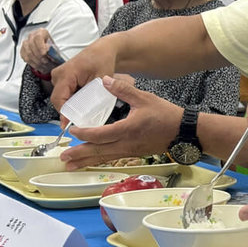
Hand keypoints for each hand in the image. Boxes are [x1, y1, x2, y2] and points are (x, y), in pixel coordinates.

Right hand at [20, 29, 58, 74]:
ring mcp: (26, 42)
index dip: (40, 46)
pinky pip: (25, 57)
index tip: (45, 53)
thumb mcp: (55, 46)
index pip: (38, 38)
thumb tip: (51, 54)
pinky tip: (39, 67)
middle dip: (39, 56)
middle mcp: (32, 36)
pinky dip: (33, 64)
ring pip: (28, 53)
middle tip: (46, 62)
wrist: (48, 49)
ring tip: (44, 66)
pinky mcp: (22, 50)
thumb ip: (53, 49)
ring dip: (37, 61)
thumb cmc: (52, 47)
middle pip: (32, 46)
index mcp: (41, 32)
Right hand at [51, 39, 116, 112]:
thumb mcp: (101, 80)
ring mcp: (58, 76)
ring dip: (72, 105)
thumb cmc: (102, 61)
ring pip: (61, 97)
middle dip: (69, 110)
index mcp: (66, 74)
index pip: (59, 99)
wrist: (102, 51)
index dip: (63, 113)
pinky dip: (73, 99)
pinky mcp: (62, 78)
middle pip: (59, 100)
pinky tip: (84, 100)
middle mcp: (58, 75)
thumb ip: (93, 96)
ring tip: (86, 108)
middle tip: (82, 119)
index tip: (68, 125)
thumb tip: (86, 114)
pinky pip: (64, 93)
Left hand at [60, 75, 182, 169]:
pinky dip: (99, 160)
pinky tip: (92, 162)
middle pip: (98, 151)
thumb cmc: (166, 115)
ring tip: (70, 165)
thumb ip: (123, 89)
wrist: (184, 131)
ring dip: (86, 161)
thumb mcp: (144, 98)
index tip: (72, 130)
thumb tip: (105, 81)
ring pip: (104, 157)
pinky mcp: (134, 153)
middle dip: (80, 154)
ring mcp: (130, 151)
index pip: (100, 134)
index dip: (84, 133)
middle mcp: (126, 144)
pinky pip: (112, 158)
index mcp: (127, 129)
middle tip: (63, 157)